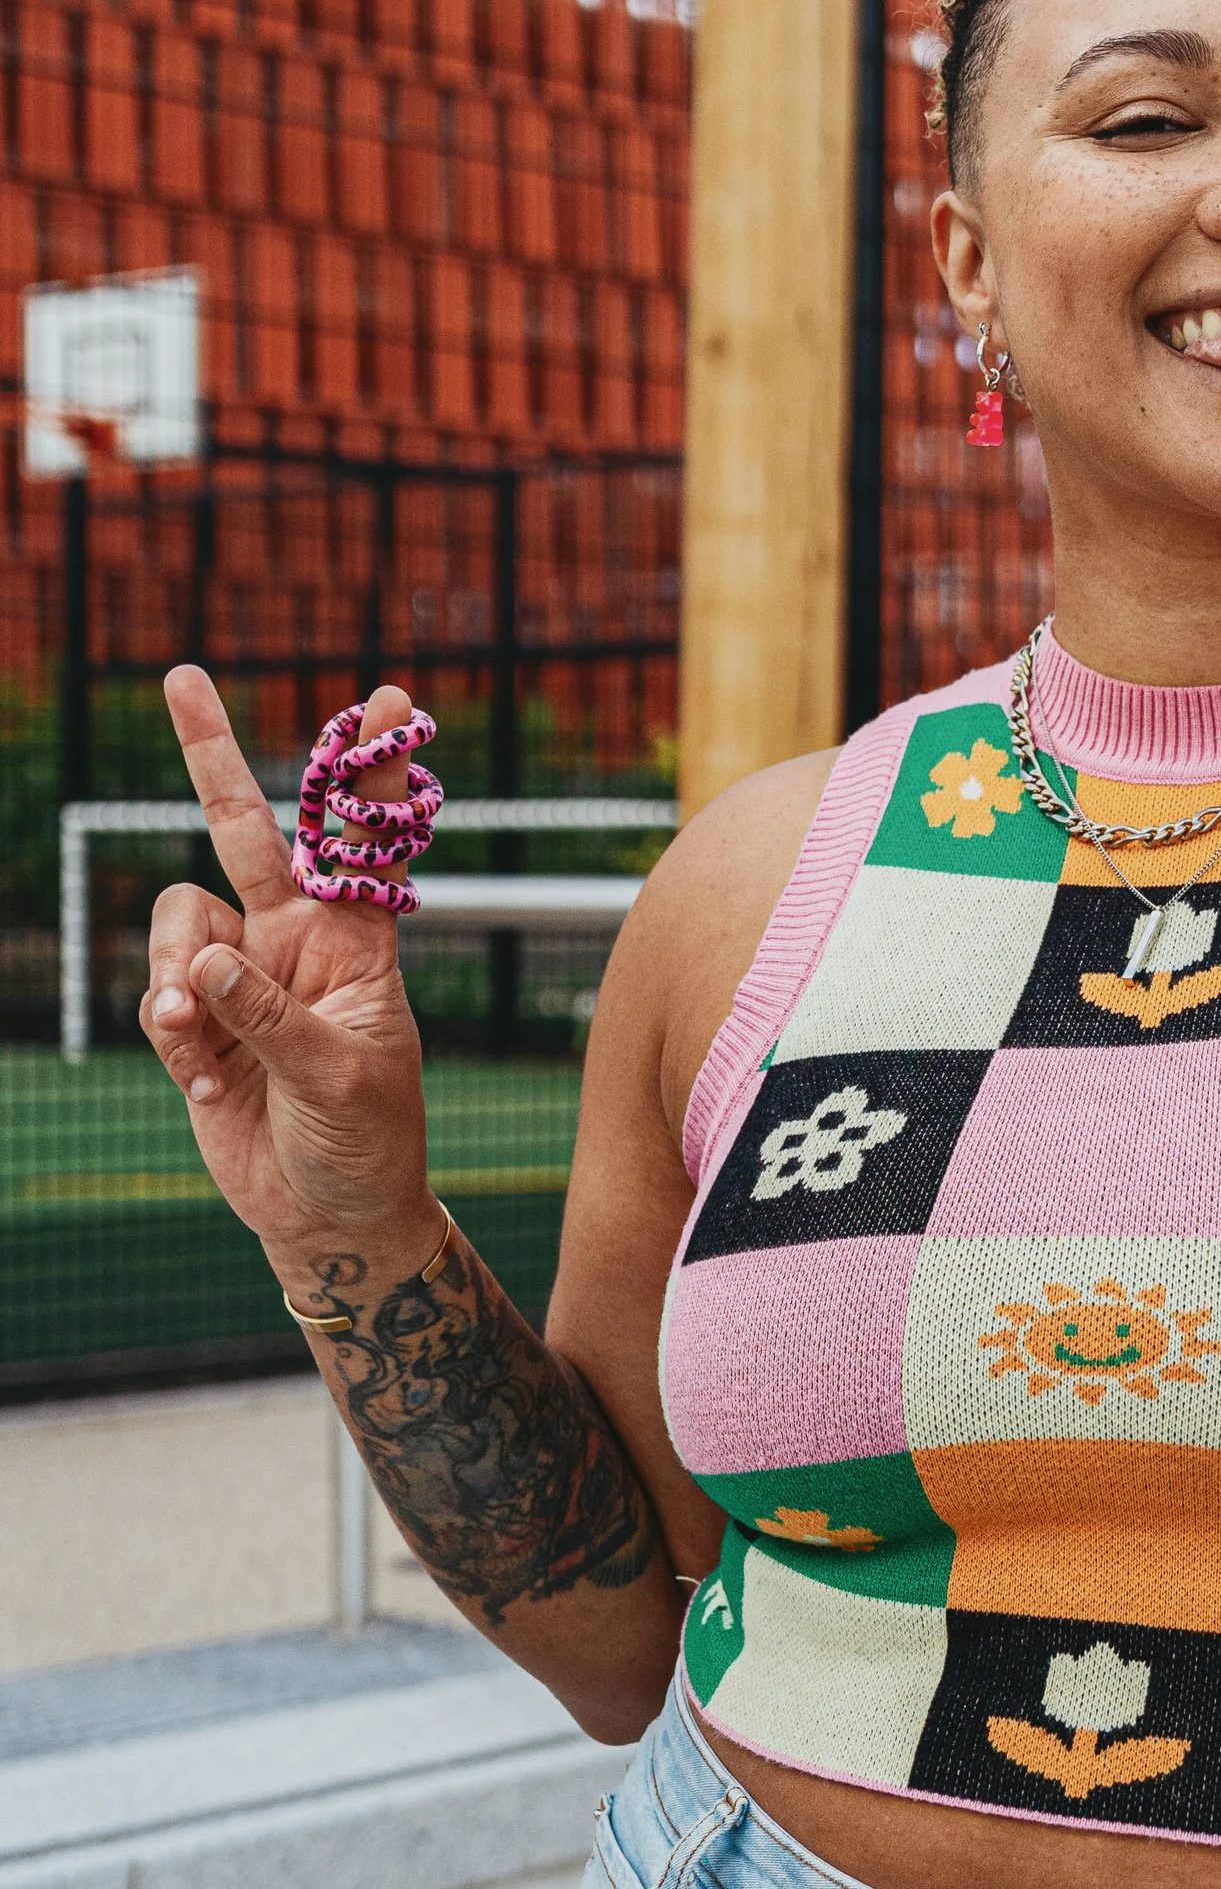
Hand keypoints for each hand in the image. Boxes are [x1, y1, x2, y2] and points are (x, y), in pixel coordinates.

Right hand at [141, 667, 438, 1281]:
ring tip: (199, 1042)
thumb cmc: (365, 1143)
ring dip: (177, 978)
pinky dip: (173, 1038)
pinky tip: (208, 1086)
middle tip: (183, 675)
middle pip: (247, 831)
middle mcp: (296, 943)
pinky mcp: (196, 1019)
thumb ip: (270, 1018)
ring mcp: (241, 976)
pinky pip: (160, 995)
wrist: (326, 1214)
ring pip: (178, 923)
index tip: (392, 699)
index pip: (366, 845)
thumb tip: (201, 962)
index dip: (372, 776)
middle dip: (213, 755)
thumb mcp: (340, 1080)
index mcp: (358, 946)